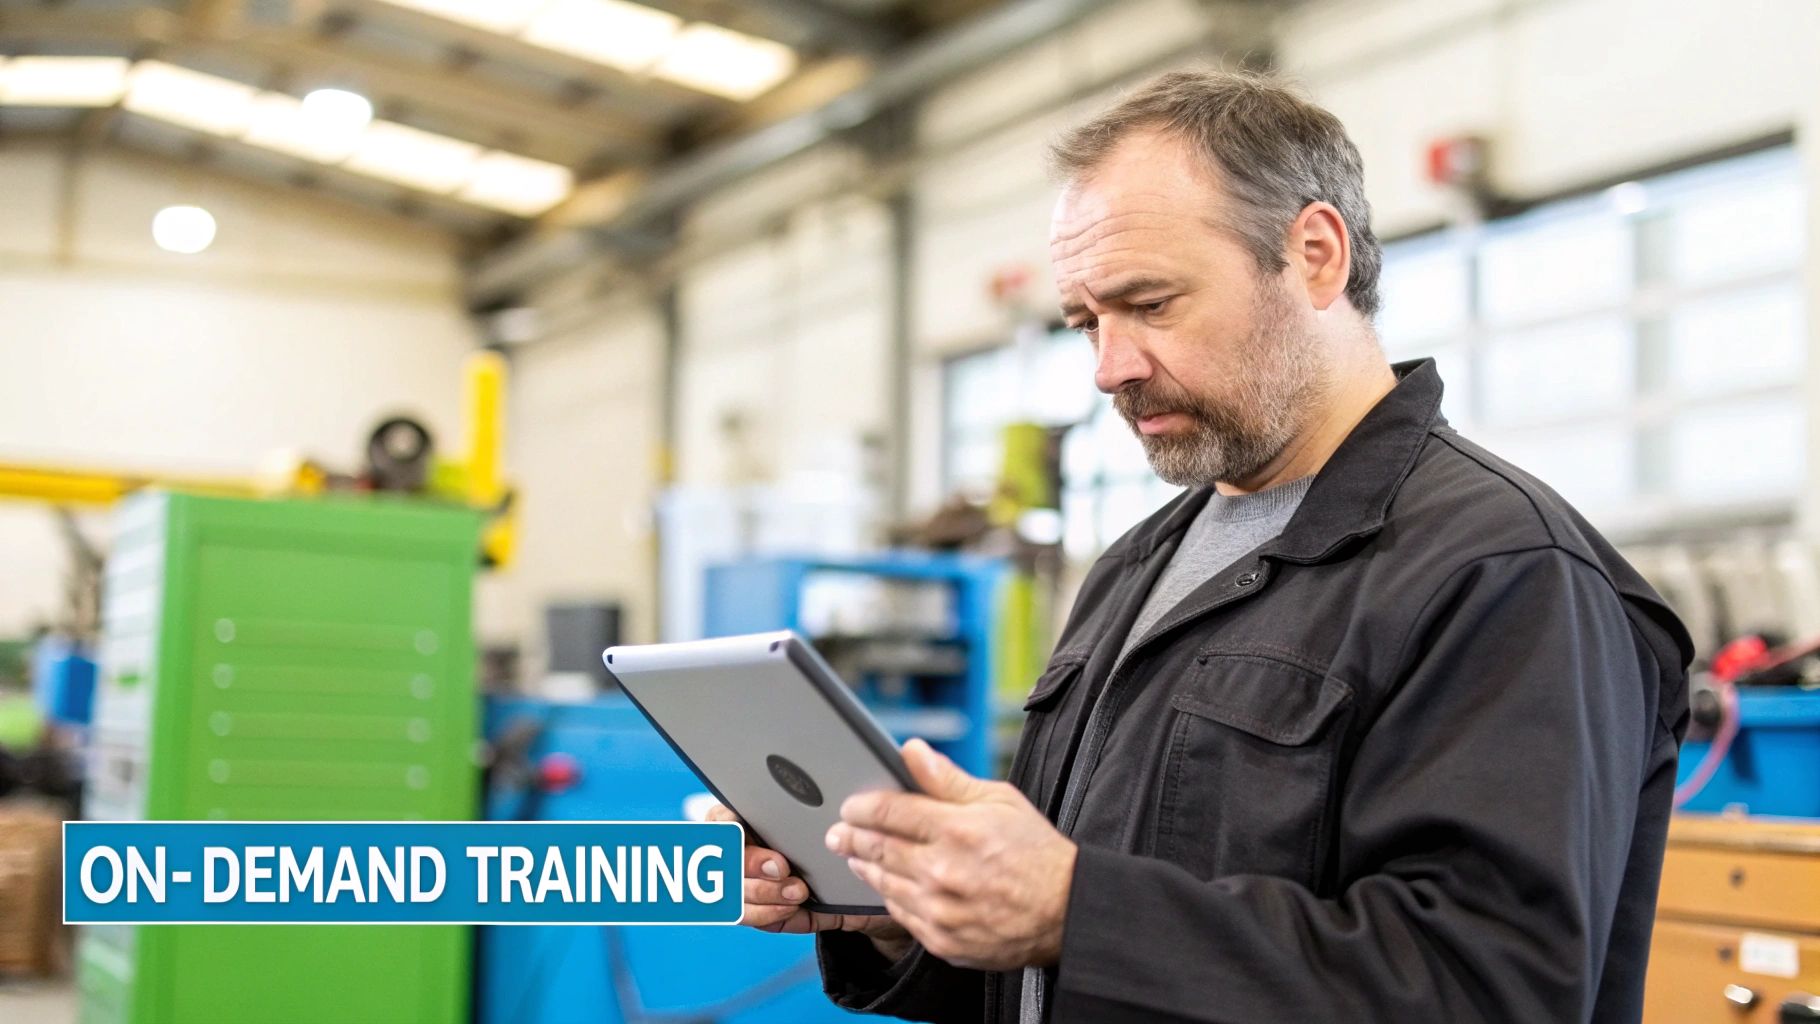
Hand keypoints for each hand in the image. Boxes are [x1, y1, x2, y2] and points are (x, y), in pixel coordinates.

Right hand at [706, 803, 912, 959]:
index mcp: (757, 819)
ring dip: (763, 892)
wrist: (877, 882)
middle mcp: (748, 852)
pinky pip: (752, 918)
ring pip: (732, 894)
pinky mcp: (763, 913)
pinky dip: (770, 913)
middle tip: (782, 866)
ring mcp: (752, 885)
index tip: (740, 828)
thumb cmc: (857, 839)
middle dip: (749, 863)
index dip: (723, 825)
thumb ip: (824, 802)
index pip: (720, 820)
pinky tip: (792, 906)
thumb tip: (815, 781)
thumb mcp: (845, 818)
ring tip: (798, 890)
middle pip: (724, 859)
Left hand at [826, 738, 1076, 971]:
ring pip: (883, 884)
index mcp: (957, 830)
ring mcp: (940, 911)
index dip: (861, 806)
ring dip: (863, 867)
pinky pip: (901, 916)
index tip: (850, 806)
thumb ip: (947, 779)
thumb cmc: (1035, 851)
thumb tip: (911, 750)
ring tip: (855, 857)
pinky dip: (890, 897)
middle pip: (877, 849)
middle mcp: (943, 871)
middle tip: (836, 833)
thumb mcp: (1000, 800)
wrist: (1066, 913)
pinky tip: (888, 885)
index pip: (889, 811)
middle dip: (850, 838)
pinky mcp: (942, 941)